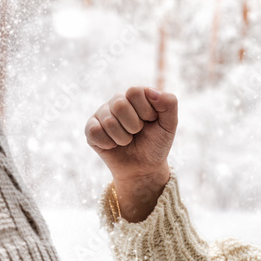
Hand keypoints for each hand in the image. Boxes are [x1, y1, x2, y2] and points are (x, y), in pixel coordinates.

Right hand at [85, 87, 177, 221]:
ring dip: (123, 138)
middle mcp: (117, 101)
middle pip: (119, 104)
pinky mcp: (91, 129)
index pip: (135, 92)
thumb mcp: (169, 125)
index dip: (146, 110)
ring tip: (127, 141)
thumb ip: (169, 104)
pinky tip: (114, 145)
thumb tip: (152, 91)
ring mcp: (102, 114)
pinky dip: (109, 144)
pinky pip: (95, 131)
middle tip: (137, 132)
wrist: (144, 168)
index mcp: (135, 96)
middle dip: (134, 126)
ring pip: (108, 121)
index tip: (151, 121)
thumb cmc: (156, 144)